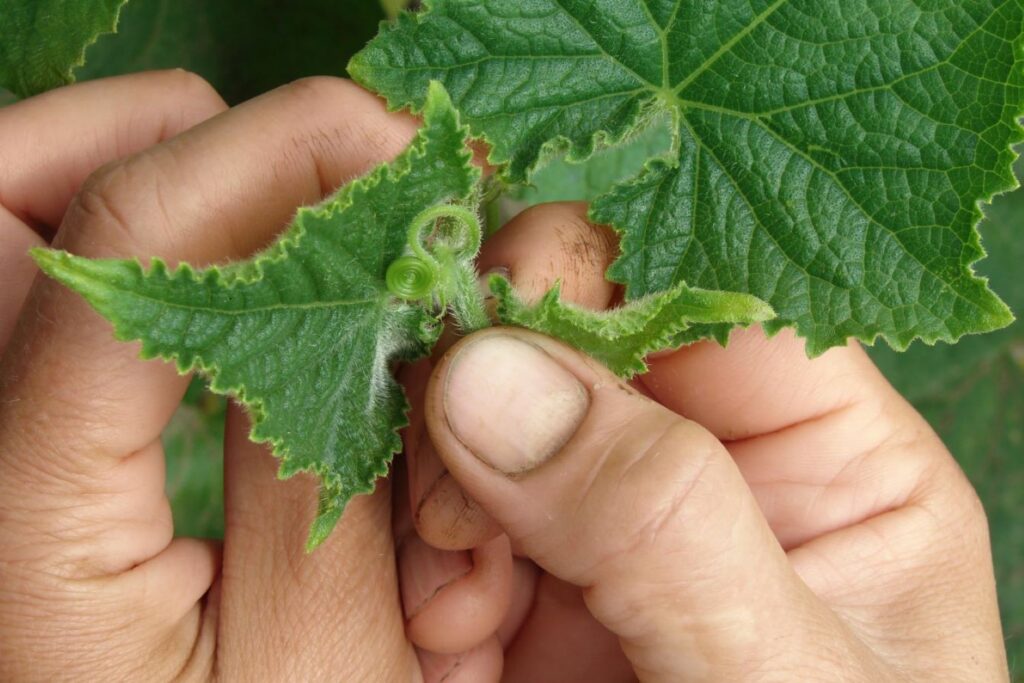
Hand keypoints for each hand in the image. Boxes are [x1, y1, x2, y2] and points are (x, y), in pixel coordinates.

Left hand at [0, 72, 449, 680]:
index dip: (261, 165)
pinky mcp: (24, 464)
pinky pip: (57, 307)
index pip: (110, 264)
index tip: (392, 149)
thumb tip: (360, 299)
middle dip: (164, 138)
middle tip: (317, 166)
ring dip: (155, 188)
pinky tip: (248, 300)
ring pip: (13, 231)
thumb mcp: (326, 669)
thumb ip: (327, 477)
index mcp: (18, 534)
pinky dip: (149, 261)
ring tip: (289, 220)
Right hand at [399, 204, 1008, 680]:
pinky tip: (449, 614)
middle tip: (461, 481)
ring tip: (461, 578)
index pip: (704, 290)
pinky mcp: (521, 585)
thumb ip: (662, 523)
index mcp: (826, 456)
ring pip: (485, 416)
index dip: (592, 276)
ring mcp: (602, 523)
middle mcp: (709, 464)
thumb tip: (490, 373)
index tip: (490, 315)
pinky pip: (440, 512)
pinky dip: (417, 546)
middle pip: (575, 336)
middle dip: (496, 383)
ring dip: (442, 474)